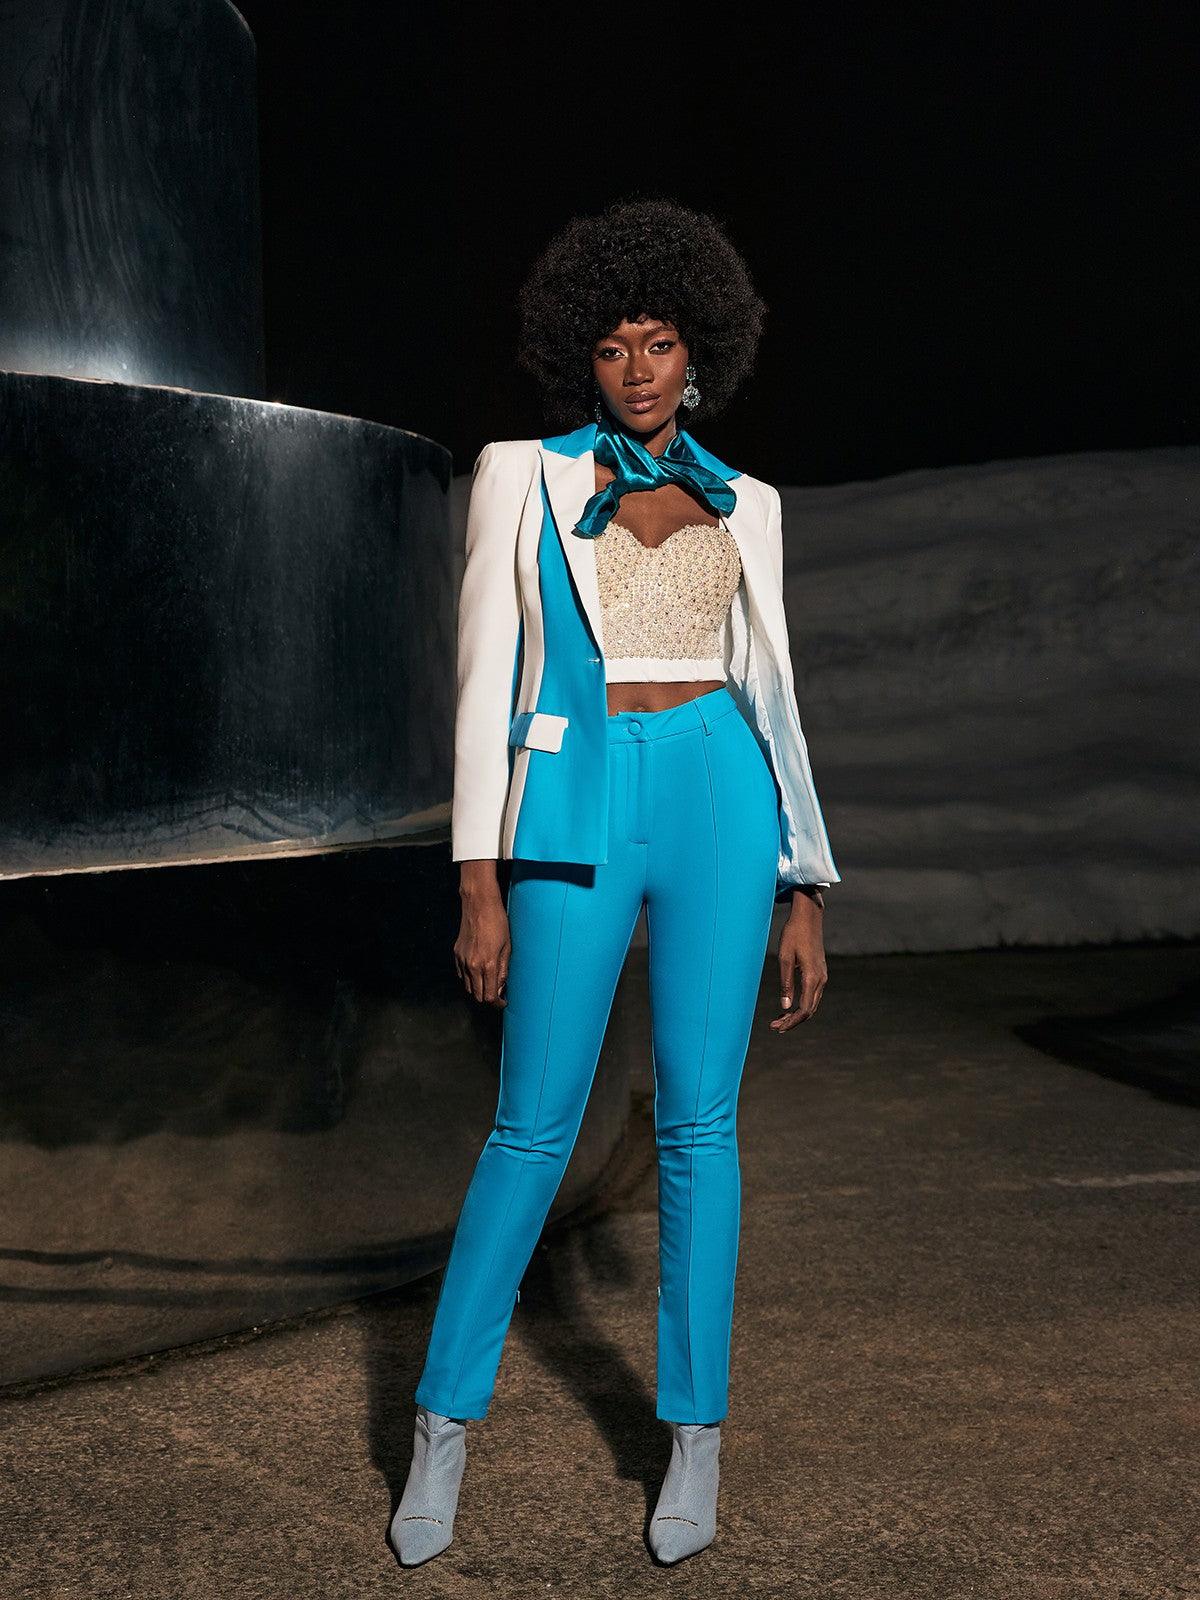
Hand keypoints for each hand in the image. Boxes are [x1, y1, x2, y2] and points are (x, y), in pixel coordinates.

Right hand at [454, 863, 510, 1005]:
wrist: (479, 905)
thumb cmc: (497, 923)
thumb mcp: (507, 947)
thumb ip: (503, 970)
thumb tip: (501, 987)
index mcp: (487, 965)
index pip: (489, 996)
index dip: (497, 1003)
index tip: (503, 1002)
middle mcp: (472, 966)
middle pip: (476, 996)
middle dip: (487, 999)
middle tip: (497, 994)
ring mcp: (462, 960)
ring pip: (468, 987)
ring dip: (478, 989)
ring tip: (489, 983)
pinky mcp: (456, 954)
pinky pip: (461, 975)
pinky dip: (469, 978)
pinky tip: (479, 972)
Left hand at [770, 894, 826, 1031]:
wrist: (809, 917)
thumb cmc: (793, 934)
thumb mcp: (784, 958)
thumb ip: (785, 983)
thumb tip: (785, 1006)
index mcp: (812, 977)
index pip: (804, 1009)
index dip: (792, 1022)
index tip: (778, 1027)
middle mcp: (821, 979)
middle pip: (810, 1010)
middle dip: (793, 1021)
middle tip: (775, 1027)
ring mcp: (822, 976)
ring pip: (812, 1004)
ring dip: (797, 1014)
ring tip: (780, 1020)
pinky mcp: (820, 972)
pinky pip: (813, 995)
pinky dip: (802, 1004)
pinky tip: (790, 1006)